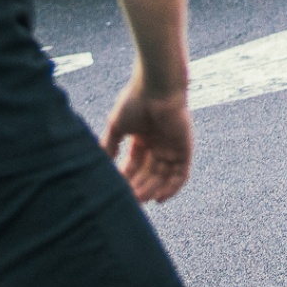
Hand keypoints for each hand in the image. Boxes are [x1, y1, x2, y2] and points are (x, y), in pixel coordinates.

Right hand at [102, 67, 192, 202]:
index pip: (134, 165)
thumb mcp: (117, 126)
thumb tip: (102, 163)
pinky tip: (158, 199)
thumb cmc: (135, 100)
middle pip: (148, 174)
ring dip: (151, 190)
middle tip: (127, 200)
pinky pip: (180, 175)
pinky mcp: (184, 149)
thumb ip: (109, 145)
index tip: (115, 189)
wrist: (156, 86)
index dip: (126, 178)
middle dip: (137, 187)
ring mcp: (172, 147)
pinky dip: (171, 188)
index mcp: (143, 138)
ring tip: (138, 199)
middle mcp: (158, 144)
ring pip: (162, 177)